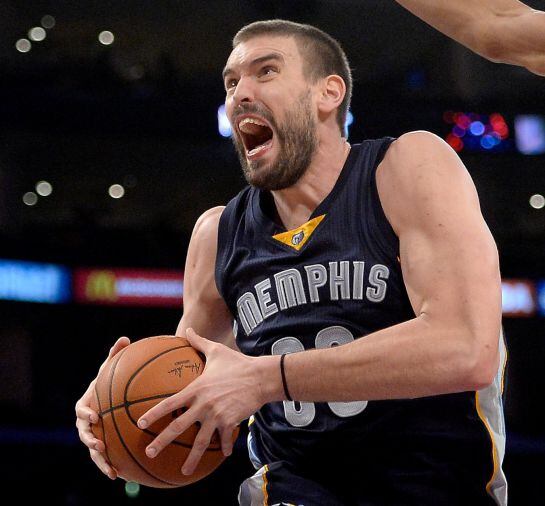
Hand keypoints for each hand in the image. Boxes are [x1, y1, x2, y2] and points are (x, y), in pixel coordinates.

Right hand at [75, 336, 130, 479]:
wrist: (111, 396)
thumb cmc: (111, 380)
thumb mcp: (112, 367)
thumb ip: (116, 355)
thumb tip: (124, 339)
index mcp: (86, 404)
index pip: (81, 409)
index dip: (85, 413)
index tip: (94, 415)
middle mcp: (87, 422)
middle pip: (84, 434)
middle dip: (90, 440)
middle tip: (100, 444)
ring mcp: (93, 435)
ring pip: (93, 451)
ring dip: (100, 461)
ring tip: (111, 471)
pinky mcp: (103, 445)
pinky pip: (106, 457)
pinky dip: (111, 465)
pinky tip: (122, 476)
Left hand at [136, 328, 277, 475]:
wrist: (260, 377)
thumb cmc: (237, 362)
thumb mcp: (216, 350)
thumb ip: (198, 342)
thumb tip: (187, 329)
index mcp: (196, 389)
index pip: (170, 403)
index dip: (154, 413)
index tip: (140, 423)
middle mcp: (203, 405)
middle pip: (178, 427)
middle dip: (162, 441)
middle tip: (149, 452)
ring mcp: (217, 416)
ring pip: (200, 441)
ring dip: (191, 458)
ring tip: (183, 472)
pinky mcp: (230, 423)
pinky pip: (223, 439)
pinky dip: (222, 447)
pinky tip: (220, 454)